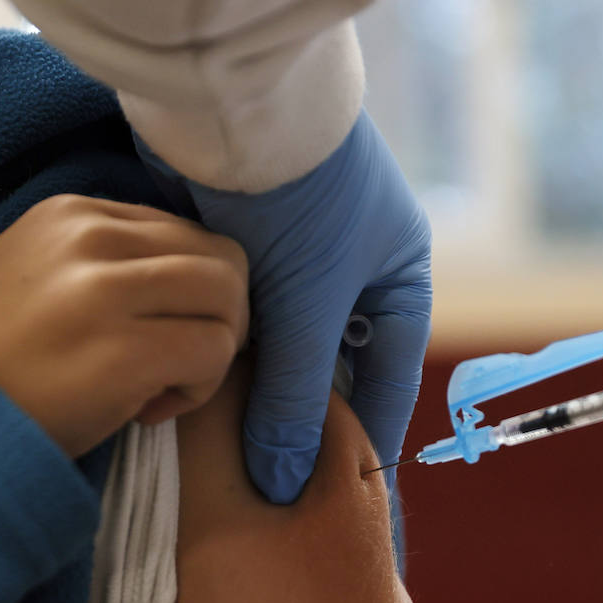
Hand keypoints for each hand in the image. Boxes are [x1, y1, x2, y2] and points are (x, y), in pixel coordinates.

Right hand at [0, 194, 247, 456]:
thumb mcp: (33, 276)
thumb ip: (103, 263)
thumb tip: (185, 282)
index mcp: (73, 212)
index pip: (182, 232)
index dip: (189, 289)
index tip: (152, 333)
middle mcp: (94, 236)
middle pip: (222, 258)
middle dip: (220, 318)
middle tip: (179, 365)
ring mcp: (108, 290)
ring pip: (228, 298)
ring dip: (214, 351)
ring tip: (162, 387)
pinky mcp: (124, 350)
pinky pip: (213, 351)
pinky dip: (199, 388)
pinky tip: (148, 410)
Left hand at [138, 110, 431, 503]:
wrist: (232, 105)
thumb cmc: (300, 197)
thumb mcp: (307, 303)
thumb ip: (292, 397)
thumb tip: (280, 484)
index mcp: (397, 279)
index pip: (388, 381)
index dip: (368, 439)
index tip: (347, 497)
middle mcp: (352, 272)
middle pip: (332, 369)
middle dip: (304, 421)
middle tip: (279, 484)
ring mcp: (298, 259)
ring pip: (282, 347)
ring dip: (259, 389)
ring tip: (235, 453)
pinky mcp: (246, 247)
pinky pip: (243, 320)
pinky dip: (227, 353)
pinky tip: (205, 393)